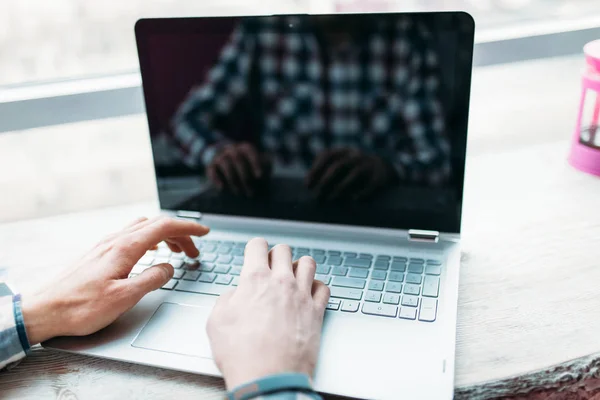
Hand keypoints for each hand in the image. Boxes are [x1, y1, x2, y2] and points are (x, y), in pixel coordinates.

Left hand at [21, 216, 209, 344]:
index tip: (204, 232)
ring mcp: (105, 245)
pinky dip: (149, 239)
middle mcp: (115, 240)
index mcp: (125, 248)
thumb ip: (151, 279)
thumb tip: (169, 267)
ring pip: (142, 228)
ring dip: (164, 235)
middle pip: (155, 225)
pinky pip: (131, 236)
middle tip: (195, 250)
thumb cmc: (80, 307)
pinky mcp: (98, 253)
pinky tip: (149, 253)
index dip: (188, 228)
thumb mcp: (124, 298)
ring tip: (176, 251)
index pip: (164, 227)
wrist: (43, 310)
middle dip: (180, 233)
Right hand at [207, 142, 268, 196]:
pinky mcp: (211, 166)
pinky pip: (212, 170)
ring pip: (224, 163)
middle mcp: (232, 149)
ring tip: (238, 193)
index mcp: (245, 148)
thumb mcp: (261, 166)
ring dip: (232, 179)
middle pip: (237, 158)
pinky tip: (221, 189)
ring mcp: (220, 157)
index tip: (259, 176)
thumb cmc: (251, 169)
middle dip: (245, 176)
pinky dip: (216, 179)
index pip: (249, 150)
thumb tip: (268, 163)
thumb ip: (266, 165)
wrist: (231, 169)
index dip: (255, 162)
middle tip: (250, 192)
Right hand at [207, 238, 329, 389]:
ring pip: (308, 263)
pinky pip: (324, 288)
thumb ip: (227, 299)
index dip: (254, 248)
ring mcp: (302, 296)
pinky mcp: (316, 312)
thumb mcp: (216, 322)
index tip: (254, 254)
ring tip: (292, 277)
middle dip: (276, 255)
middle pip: (284, 250)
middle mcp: (281, 283)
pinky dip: (317, 287)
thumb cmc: (242, 355)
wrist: (269, 378)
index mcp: (255, 280)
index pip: (258, 245)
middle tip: (271, 266)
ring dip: (299, 266)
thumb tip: (235, 294)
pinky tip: (309, 294)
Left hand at [306, 148, 393, 199]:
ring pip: (354, 174)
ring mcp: (368, 165)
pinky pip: (371, 185)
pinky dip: (362, 192)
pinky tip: (354, 200)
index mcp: (343, 151)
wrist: (382, 168)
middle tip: (317, 196)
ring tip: (330, 199)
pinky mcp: (379, 177)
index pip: (326, 156)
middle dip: (325, 181)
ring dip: (340, 188)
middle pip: (338, 165)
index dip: (315, 170)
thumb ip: (325, 171)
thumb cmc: (352, 170)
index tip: (307, 185)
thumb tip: (308, 186)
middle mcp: (355, 155)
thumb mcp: (339, 164)